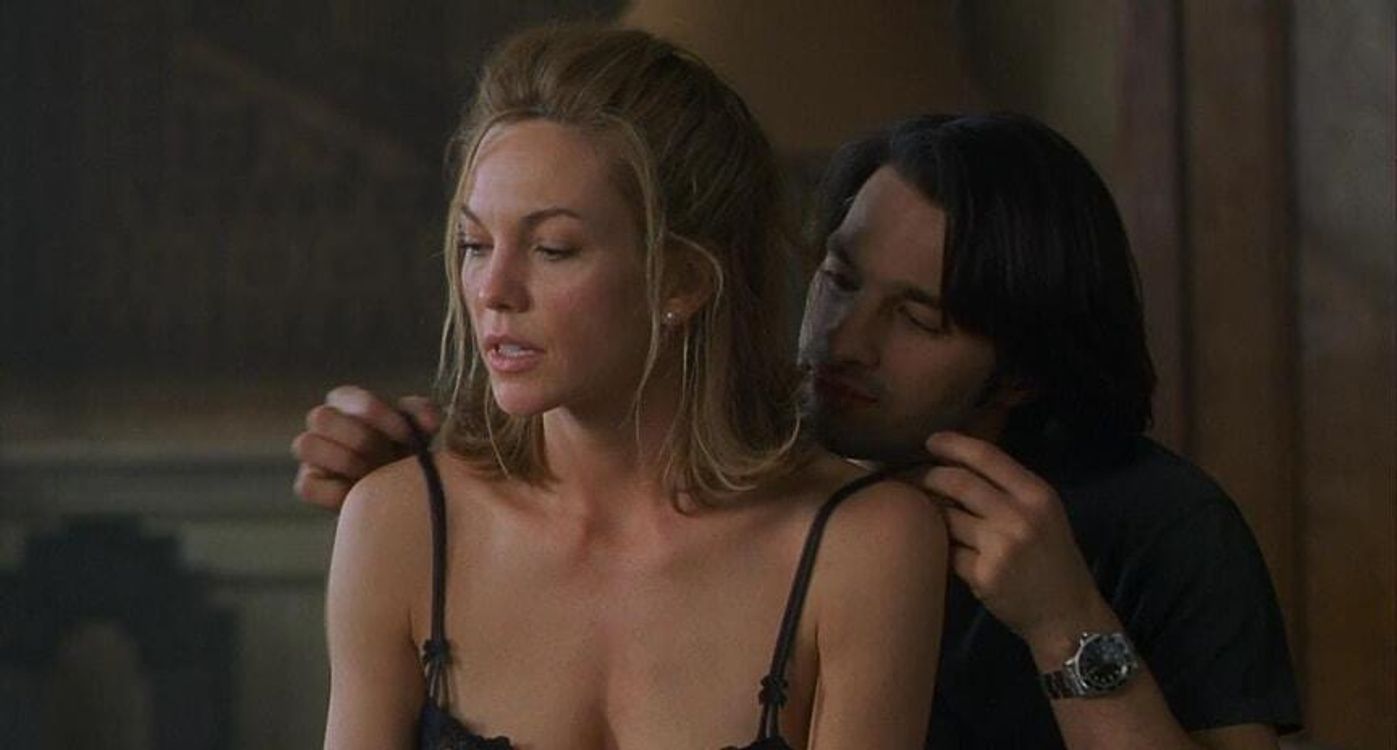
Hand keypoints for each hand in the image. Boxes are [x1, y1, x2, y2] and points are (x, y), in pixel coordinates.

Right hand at [290, 385, 441, 511]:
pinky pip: (306, 485)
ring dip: (344, 461)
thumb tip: (429, 422)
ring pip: (305, 444)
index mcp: (349, 402)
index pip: (351, 397)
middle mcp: (325, 423)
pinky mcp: (309, 484)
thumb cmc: (407, 450)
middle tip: (385, 457)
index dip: (380, 415)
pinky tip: (359, 495)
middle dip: (359, 438)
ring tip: (371, 475)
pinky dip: (334, 492)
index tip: (407, 435)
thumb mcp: (422, 430)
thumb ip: (425, 415)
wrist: (400, 493)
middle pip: (321, 417)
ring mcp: (313, 455)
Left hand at [922, 431, 1115, 657]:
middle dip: (930, 477)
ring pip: (946, 517)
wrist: (1066, 614)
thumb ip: (1009, 490)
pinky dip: (944, 550)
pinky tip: (949, 554)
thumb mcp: (1044, 514)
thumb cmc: (1053, 559)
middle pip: (957, 482)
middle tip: (918, 480)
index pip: (987, 455)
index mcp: (1036, 494)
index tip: (931, 441)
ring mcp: (999, 546)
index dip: (953, 443)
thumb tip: (957, 465)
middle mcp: (1018, 516)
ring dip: (934, 515)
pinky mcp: (982, 575)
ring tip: (934, 518)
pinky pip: (948, 552)